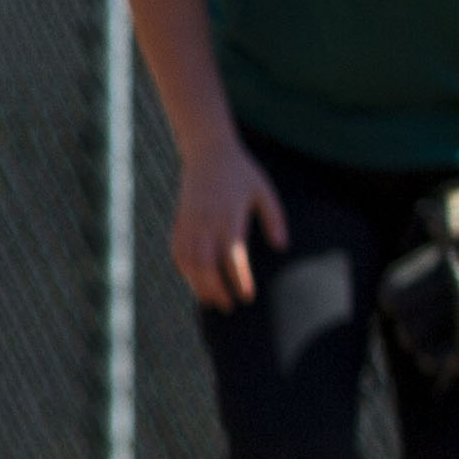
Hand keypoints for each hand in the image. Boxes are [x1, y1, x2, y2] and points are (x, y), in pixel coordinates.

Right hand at [169, 140, 287, 308]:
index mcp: (229, 216)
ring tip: (210, 300)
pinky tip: (193, 280)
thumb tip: (282, 247)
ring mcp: (189, 222)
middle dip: (215, 290)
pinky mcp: (179, 220)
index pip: (231, 257)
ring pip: (188, 262)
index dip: (238, 280)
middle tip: (228, 307)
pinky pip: (177, 250)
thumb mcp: (264, 191)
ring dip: (197, 284)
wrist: (207, 151)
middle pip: (205, 265)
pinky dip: (183, 269)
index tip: (247, 296)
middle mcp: (206, 222)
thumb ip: (274, 219)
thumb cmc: (241, 172)